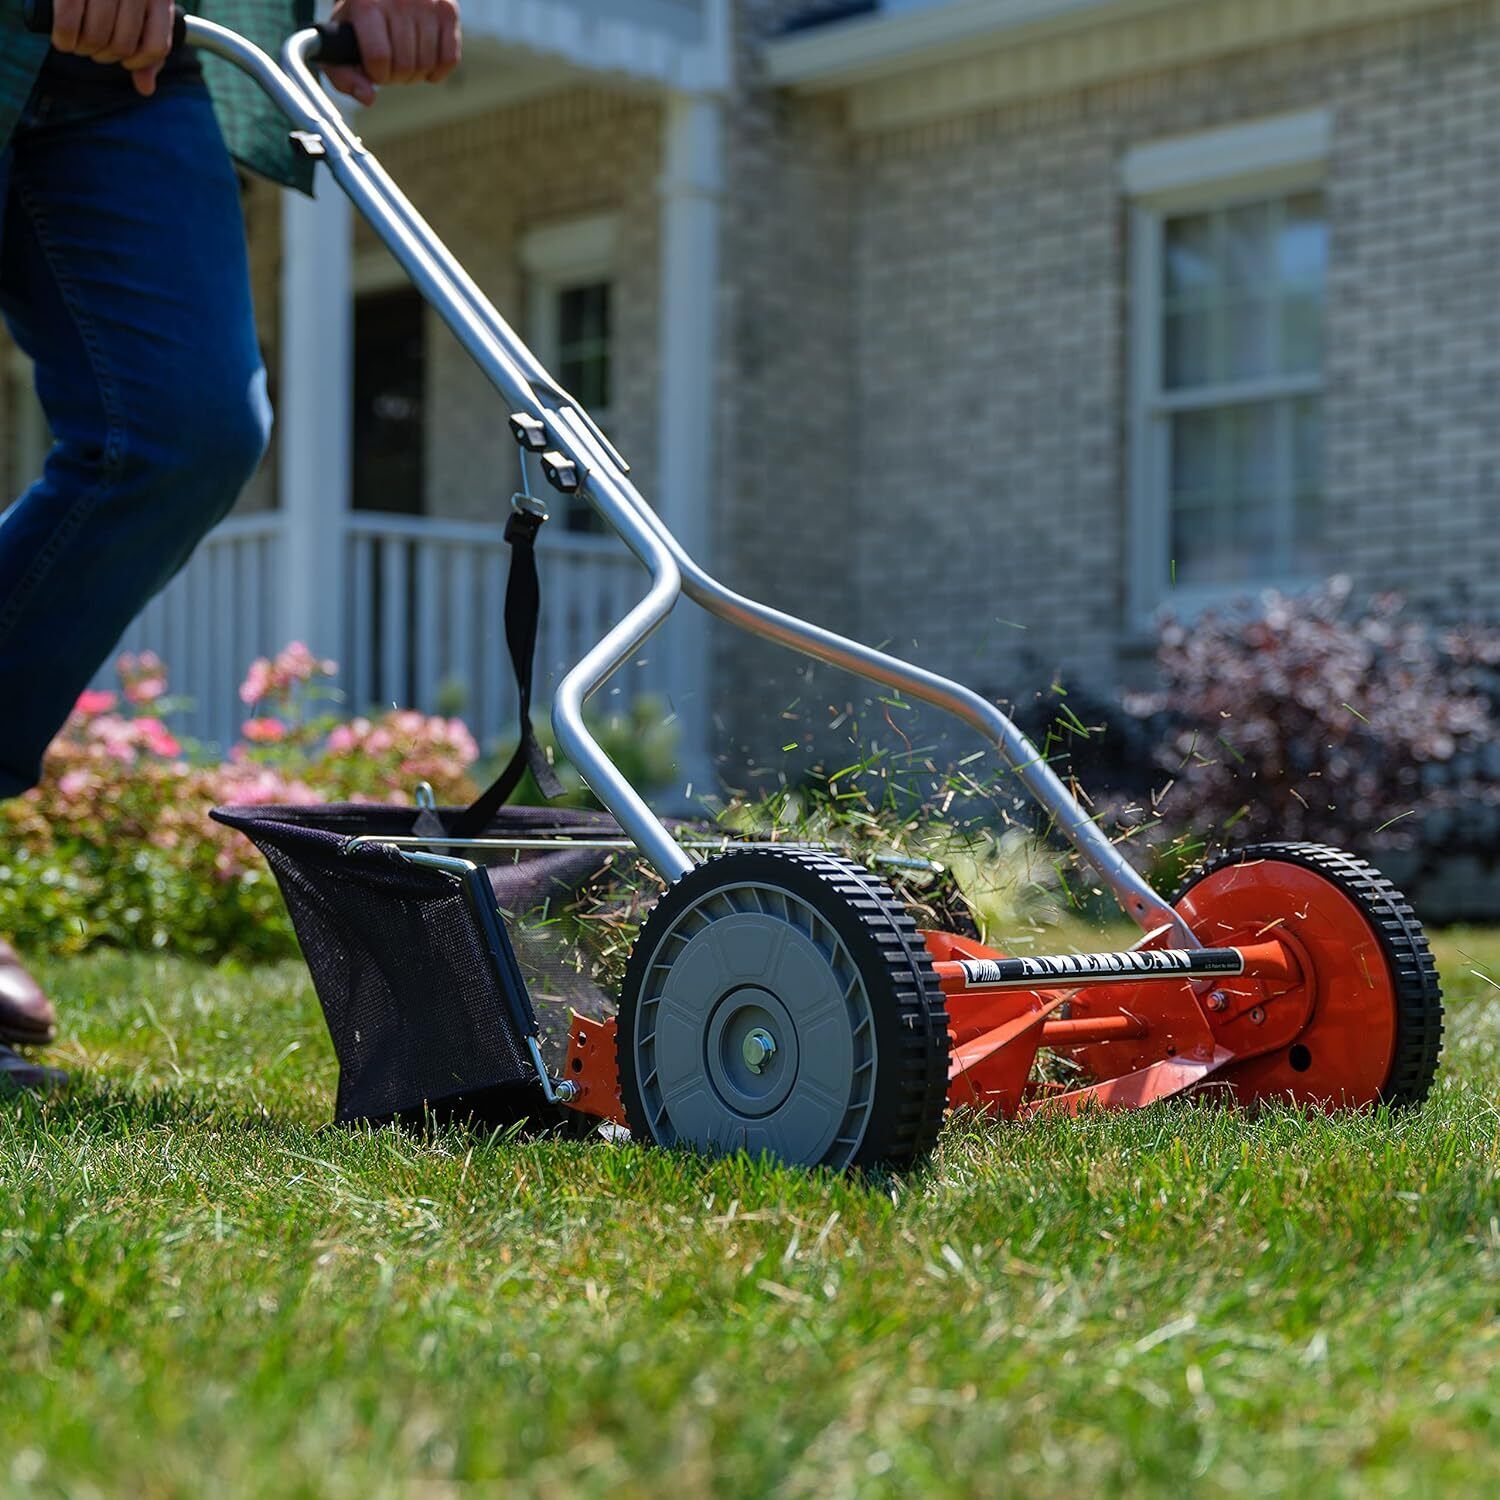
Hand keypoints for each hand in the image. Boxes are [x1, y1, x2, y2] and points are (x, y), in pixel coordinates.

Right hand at [48, 0, 173, 96]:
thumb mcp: (143, 5)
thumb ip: (148, 43)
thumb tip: (145, 88)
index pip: (157, 47)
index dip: (139, 62)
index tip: (124, 59)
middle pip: (122, 45)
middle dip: (103, 55)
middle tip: (91, 49)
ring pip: (97, 35)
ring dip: (83, 49)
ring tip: (75, 43)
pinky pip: (69, 18)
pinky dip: (64, 36)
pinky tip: (62, 40)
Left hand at [324, 0, 460, 106]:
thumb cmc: (360, 18)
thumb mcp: (341, 41)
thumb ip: (343, 75)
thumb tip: (368, 98)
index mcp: (367, 4)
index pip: (379, 58)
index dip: (377, 74)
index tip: (374, 67)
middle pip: (405, 65)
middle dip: (396, 76)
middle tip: (390, 64)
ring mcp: (427, 3)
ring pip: (427, 65)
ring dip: (416, 74)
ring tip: (405, 59)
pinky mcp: (448, 9)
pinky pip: (450, 59)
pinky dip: (438, 70)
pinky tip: (425, 60)